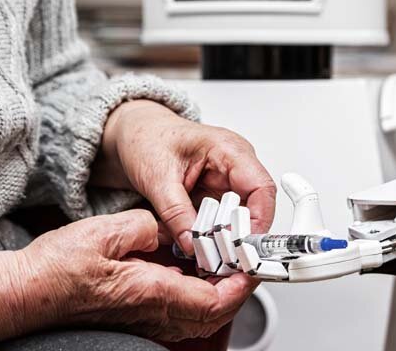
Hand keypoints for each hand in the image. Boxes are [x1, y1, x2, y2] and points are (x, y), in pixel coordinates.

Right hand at [0, 209, 257, 343]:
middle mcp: (152, 312)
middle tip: (244, 263)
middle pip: (213, 315)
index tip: (251, 266)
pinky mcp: (136, 315)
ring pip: (198, 317)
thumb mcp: (106, 231)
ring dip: (219, 294)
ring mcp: (145, 318)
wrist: (28, 291)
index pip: (214, 301)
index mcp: (150, 292)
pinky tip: (191, 272)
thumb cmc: (57, 268)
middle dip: (236, 291)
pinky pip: (179, 313)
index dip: (240, 285)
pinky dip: (197, 296)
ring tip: (224, 264)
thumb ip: (147, 226)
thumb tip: (169, 228)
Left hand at [96, 100, 276, 255]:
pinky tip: (202, 250)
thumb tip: (192, 244)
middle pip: (254, 208)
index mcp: (228, 150)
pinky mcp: (215, 195)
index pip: (260, 188)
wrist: (135, 134)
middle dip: (240, 237)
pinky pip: (223, 221)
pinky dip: (215, 237)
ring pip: (240, 219)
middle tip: (223, 260)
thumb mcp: (156, 177)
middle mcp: (234, 165)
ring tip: (210, 259)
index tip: (243, 246)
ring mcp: (226, 181)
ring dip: (227, 240)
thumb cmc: (147, 138)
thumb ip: (175, 213)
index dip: (258, 220)